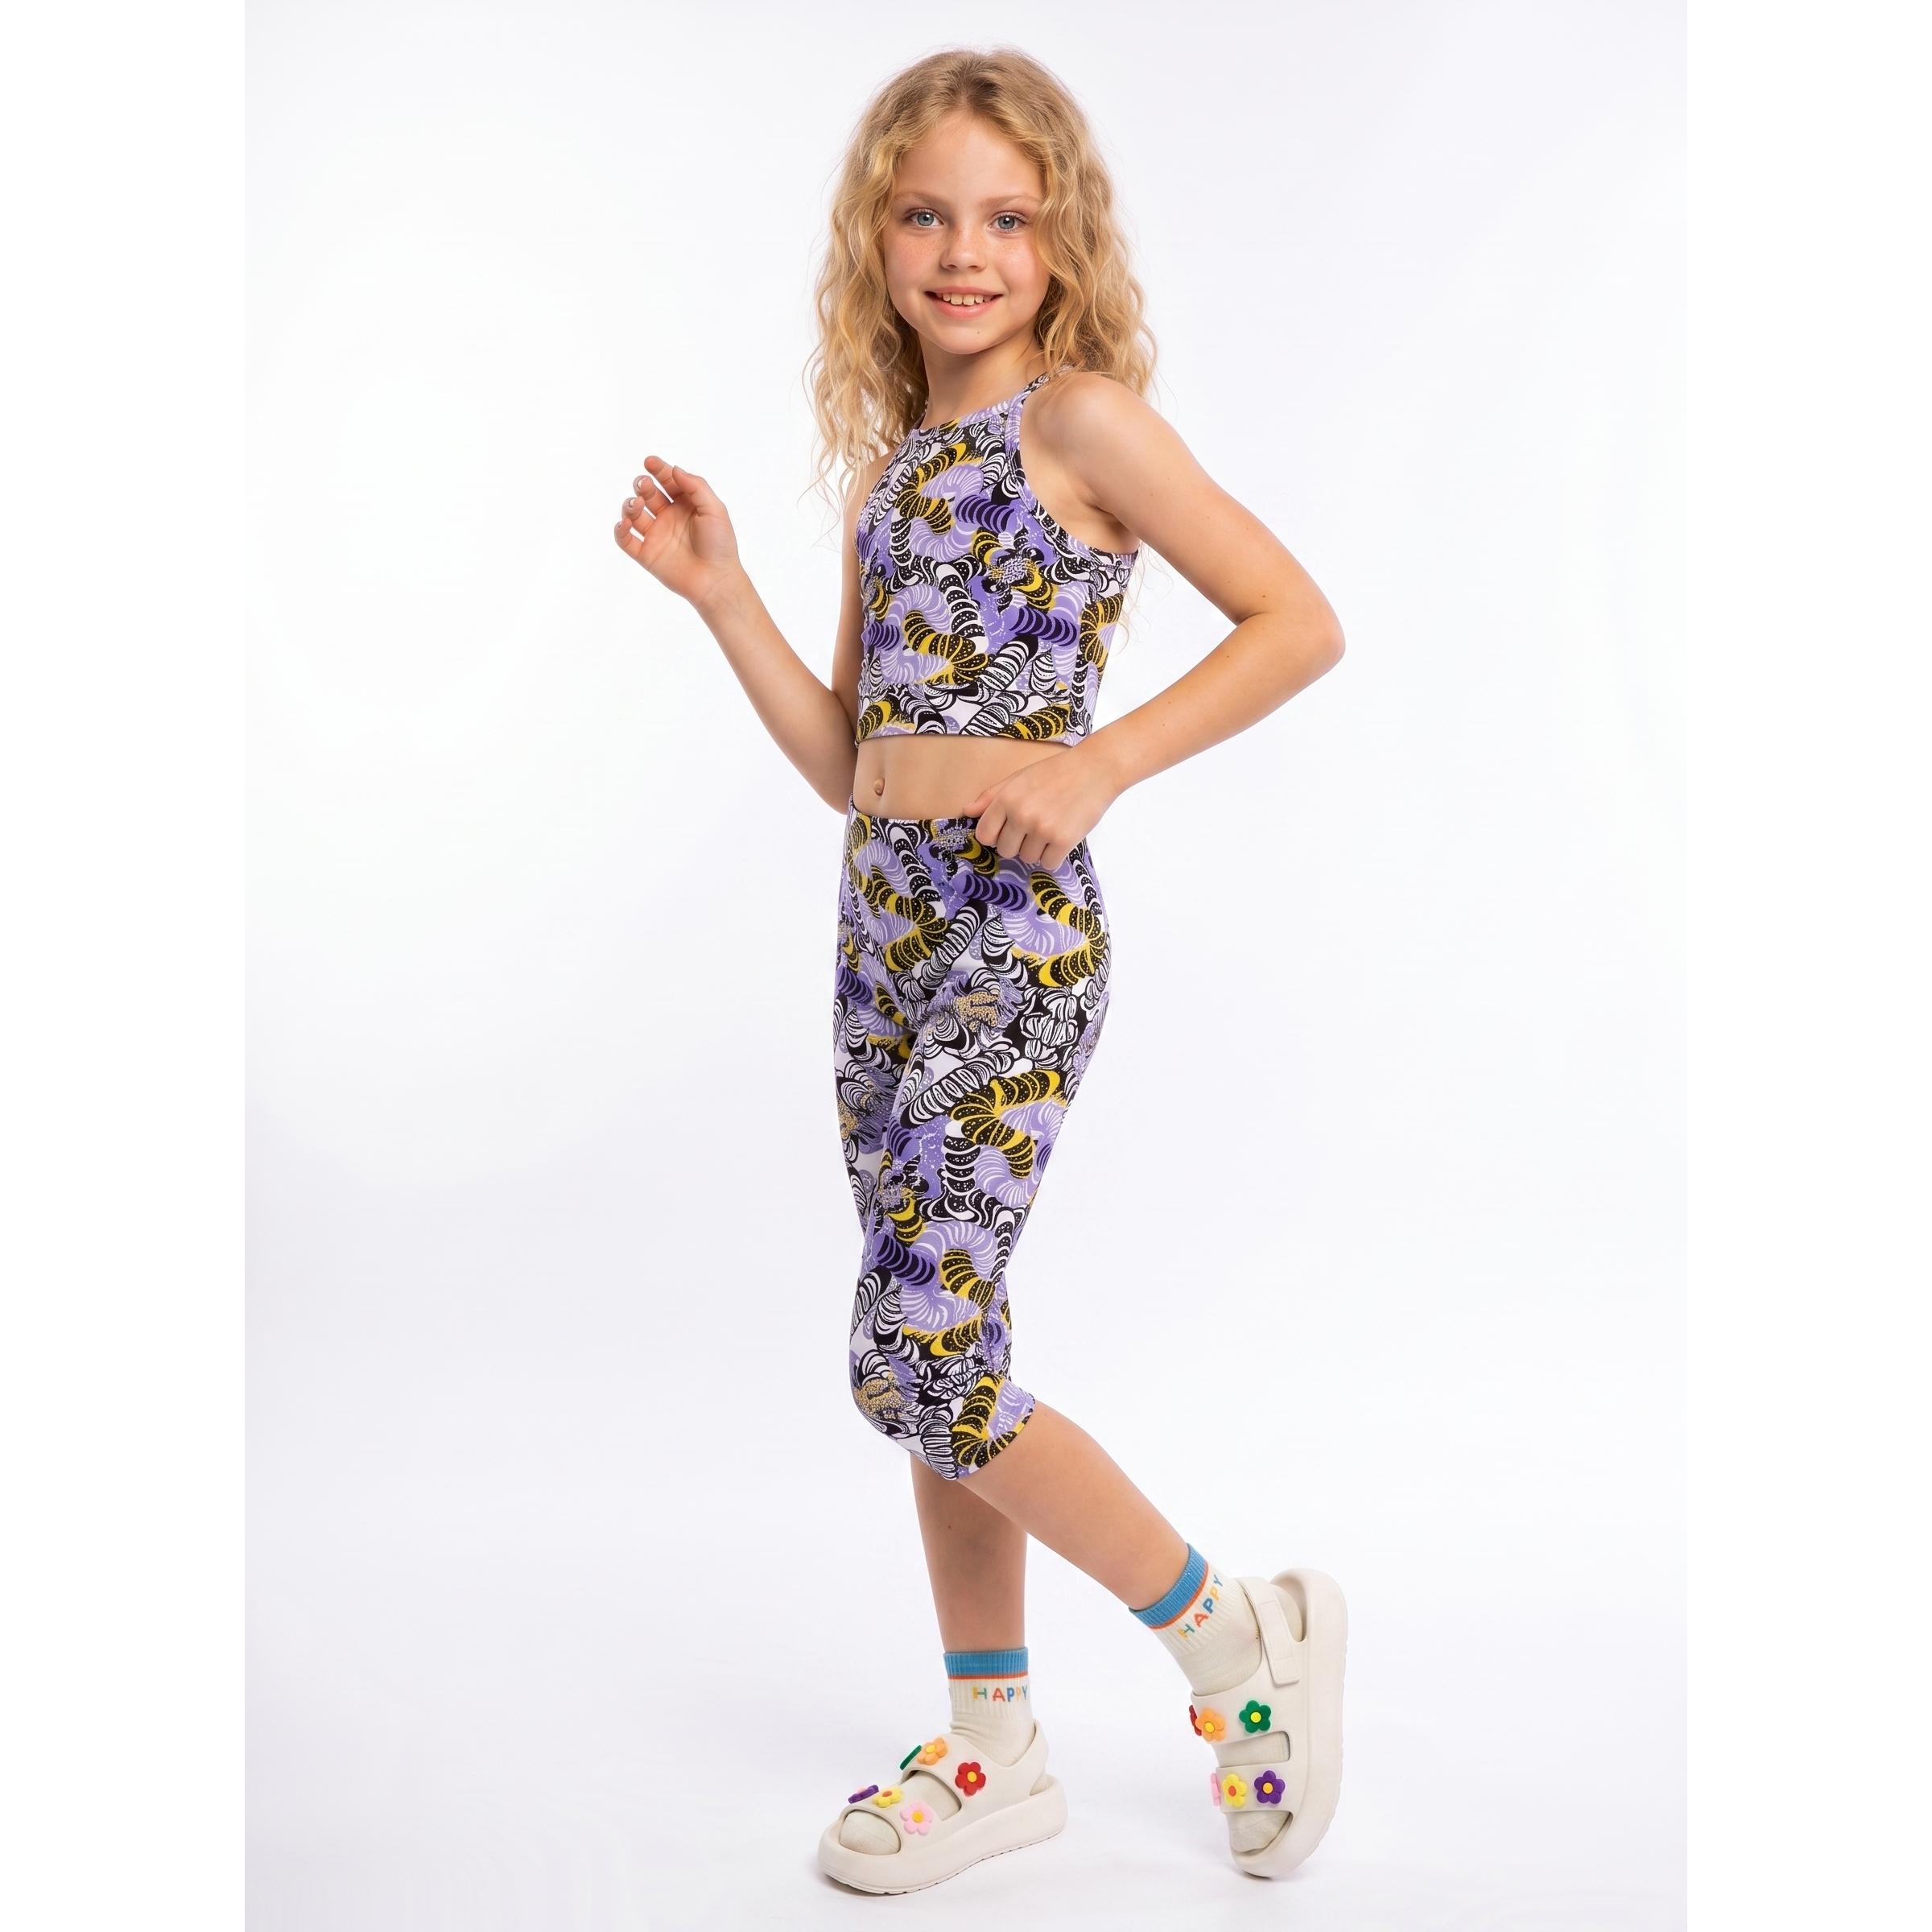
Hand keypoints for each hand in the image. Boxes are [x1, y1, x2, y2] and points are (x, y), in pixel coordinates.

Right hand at [613, 456, 743, 611]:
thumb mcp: (715, 510)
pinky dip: (620, 531)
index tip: (650, 462)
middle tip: (644, 485)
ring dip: (630, 505)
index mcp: (685, 505)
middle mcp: (668, 518)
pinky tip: (624, 524)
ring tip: (636, 505)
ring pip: (633, 514)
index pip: (667, 481)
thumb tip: (675, 470)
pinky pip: (626, 540)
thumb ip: (696, 487)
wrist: (716, 580)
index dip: (658, 469)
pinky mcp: (647, 555)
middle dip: (641, 485)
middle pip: (647, 494)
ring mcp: (656, 536)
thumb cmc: (721, 546)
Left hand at [966, 746, 1122, 870]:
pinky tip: (1061, 837)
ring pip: (1027, 858)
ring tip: (1050, 828)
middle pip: (1006, 850)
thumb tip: (968, 812)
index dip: (995, 835)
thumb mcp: (1019, 778)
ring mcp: (1042, 829)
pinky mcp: (1063, 841)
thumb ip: (991, 796)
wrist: (1095, 769)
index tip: (1006, 831)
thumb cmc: (1056, 771)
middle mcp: (1021, 815)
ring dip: (1037, 849)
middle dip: (1017, 843)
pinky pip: (1048, 863)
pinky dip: (1054, 855)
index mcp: (1007, 798)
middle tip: (1034, 827)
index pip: (985, 835)